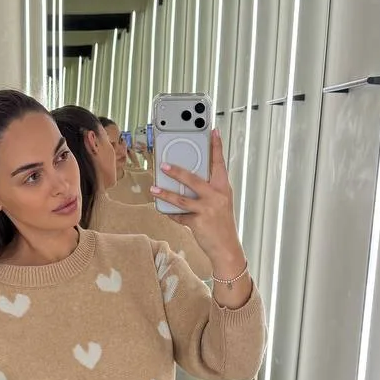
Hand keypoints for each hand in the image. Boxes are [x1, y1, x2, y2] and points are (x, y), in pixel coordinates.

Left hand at [150, 130, 242, 263]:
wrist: (227, 248)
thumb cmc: (222, 224)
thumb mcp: (220, 203)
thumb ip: (208, 191)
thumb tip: (187, 181)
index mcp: (223, 188)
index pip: (219, 164)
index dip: (216, 147)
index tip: (213, 131)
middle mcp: (216, 196)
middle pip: (193, 179)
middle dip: (176, 171)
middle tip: (163, 164)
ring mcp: (207, 209)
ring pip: (181, 198)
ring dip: (165, 193)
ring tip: (153, 188)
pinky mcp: (198, 222)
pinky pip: (179, 216)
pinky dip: (170, 213)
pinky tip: (162, 210)